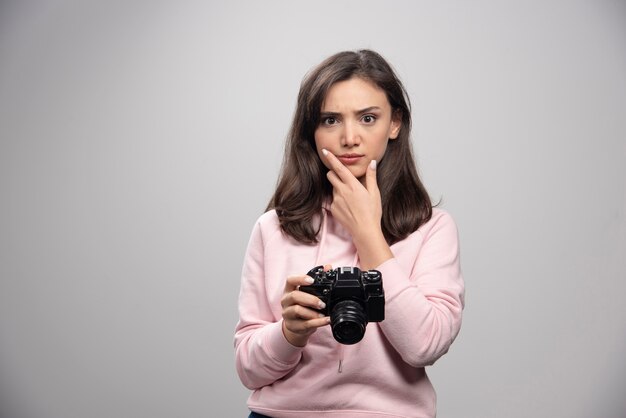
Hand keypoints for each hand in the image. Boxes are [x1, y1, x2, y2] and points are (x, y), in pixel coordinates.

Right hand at [281, 273, 330, 346]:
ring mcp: (287, 314)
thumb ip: (318, 280)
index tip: (312, 280)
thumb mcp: (308, 293)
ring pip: (297, 310)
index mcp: (289, 290)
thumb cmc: (303, 306)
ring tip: (324, 314)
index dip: (300, 279)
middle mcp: (286, 301)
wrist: (296, 326)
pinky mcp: (292, 326)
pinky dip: (317, 322)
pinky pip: (305, 324)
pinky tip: (326, 320)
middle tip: (322, 304)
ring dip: (313, 312)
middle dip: (310, 299)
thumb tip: (328, 267)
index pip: (290, 280)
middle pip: (294, 296)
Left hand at [322, 149, 392, 268]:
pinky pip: (333, 200)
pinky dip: (339, 201)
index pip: (339, 168)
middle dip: (334, 174)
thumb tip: (372, 163)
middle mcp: (342, 191)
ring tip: (351, 199)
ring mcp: (336, 200)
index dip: (331, 158)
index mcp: (352, 185)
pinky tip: (349, 208)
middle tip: (345, 180)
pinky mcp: (333, 209)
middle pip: (330, 176)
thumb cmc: (372, 212)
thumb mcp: (374, 193)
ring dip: (339, 189)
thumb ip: (371, 177)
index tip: (325, 151)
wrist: (364, 231)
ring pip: (333, 188)